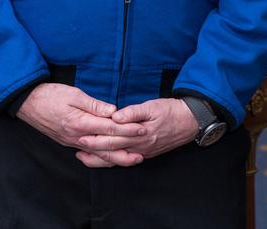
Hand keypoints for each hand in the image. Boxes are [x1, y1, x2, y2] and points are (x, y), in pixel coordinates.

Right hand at [17, 83, 146, 165]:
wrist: (28, 103)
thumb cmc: (50, 95)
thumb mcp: (73, 93)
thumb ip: (94, 104)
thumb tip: (113, 112)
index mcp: (80, 123)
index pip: (109, 128)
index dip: (127, 129)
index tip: (142, 128)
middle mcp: (77, 137)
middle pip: (106, 146)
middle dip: (127, 148)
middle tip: (145, 149)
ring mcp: (73, 142)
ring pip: (99, 155)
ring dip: (118, 158)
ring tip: (134, 160)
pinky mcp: (69, 143)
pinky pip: (90, 154)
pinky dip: (103, 159)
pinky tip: (113, 160)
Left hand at [76, 98, 198, 165]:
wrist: (189, 122)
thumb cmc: (170, 111)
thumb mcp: (152, 106)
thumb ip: (133, 112)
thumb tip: (115, 117)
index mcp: (139, 134)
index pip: (113, 138)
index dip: (96, 138)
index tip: (81, 135)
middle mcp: (139, 147)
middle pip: (112, 150)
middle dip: (93, 149)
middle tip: (76, 147)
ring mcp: (142, 152)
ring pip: (117, 159)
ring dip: (99, 159)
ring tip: (83, 157)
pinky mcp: (145, 153)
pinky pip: (125, 160)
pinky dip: (112, 160)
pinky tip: (103, 159)